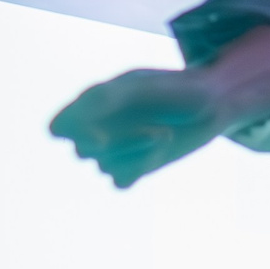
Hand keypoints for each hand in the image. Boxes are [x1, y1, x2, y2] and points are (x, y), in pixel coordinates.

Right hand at [52, 25, 269, 188]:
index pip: (58, 128)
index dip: (71, 133)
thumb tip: (68, 135)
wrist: (211, 102)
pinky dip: (141, 168)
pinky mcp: (135, 169)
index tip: (101, 135)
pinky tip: (160, 150)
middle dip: (121, 142)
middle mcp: (97, 129)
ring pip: (104, 166)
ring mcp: (115, 151)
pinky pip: (120, 181)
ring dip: (138, 153)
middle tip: (157, 130)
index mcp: (90, 106)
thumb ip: (101, 103)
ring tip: (163, 133)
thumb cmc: (172, 89)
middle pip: (84, 151)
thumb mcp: (137, 86)